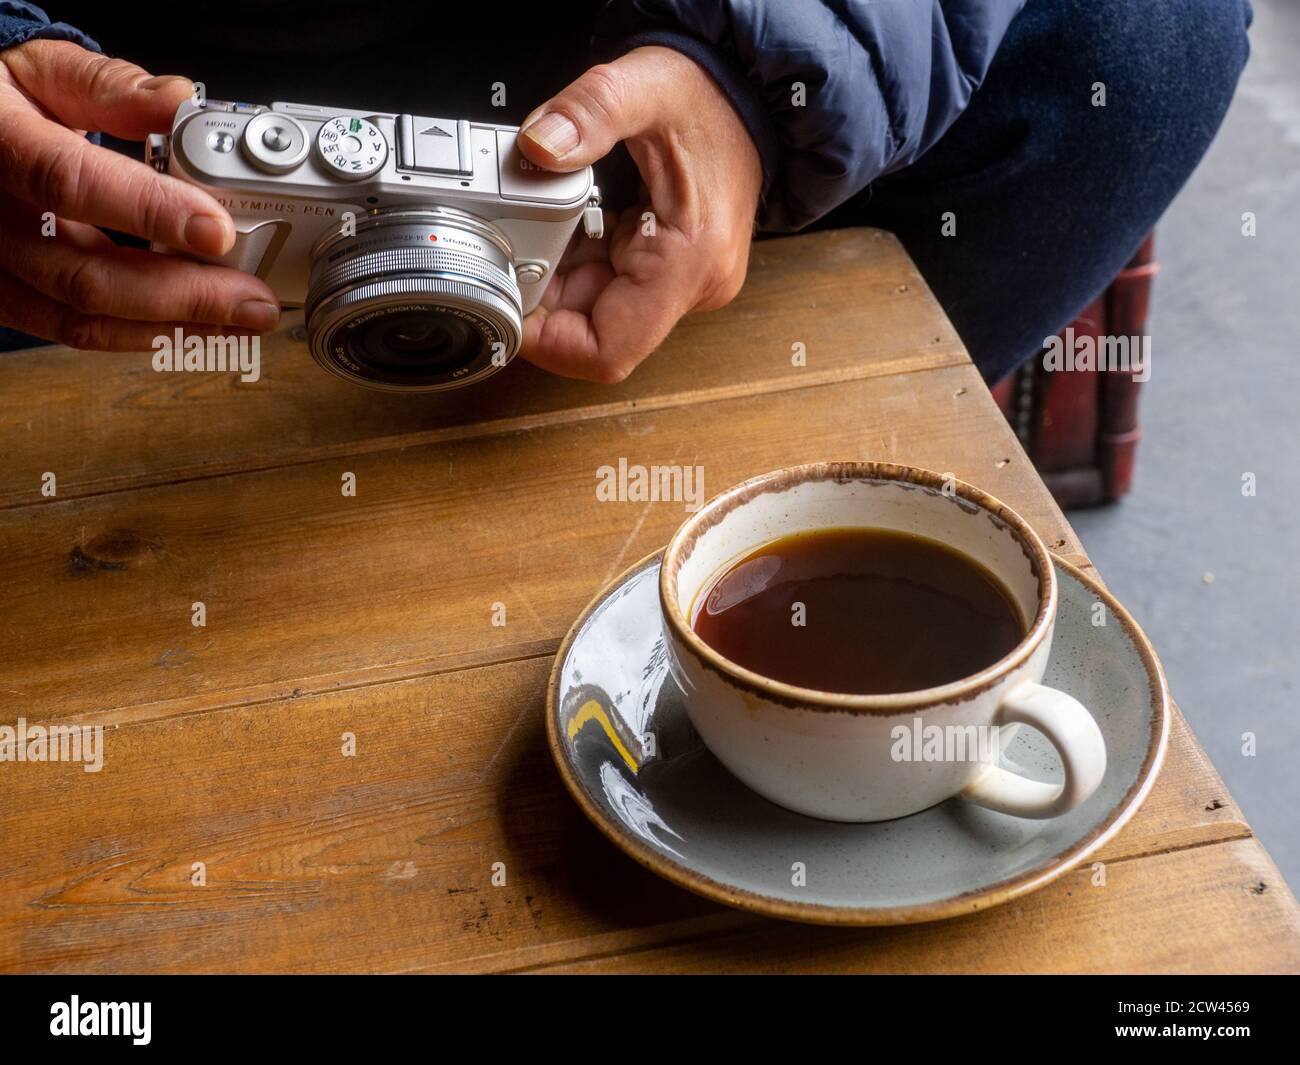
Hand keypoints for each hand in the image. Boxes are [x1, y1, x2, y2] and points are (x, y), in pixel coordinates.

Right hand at [0, 39, 278, 350]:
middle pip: (87, 275)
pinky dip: (145, 335)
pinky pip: (77, 331)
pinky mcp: (8, 299)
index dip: (149, 211)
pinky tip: (197, 328)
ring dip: (174, 327)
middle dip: (184, 295)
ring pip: (85, 317)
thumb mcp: (44, 72)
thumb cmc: (3, 104)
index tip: (217, 230)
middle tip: (254, 299)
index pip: (69, 181)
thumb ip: (110, 86)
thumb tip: (181, 100)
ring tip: (242, 319)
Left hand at [517, 46, 761, 382]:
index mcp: (688, 263)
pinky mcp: (667, 271)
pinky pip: (606, 287)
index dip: (548, 345)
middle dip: (542, 297)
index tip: (505, 309)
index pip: (609, 351)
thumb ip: (590, 112)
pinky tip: (558, 224)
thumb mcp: (645, 86)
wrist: (750, 93)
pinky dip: (572, 262)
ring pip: (594, 310)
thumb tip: (539, 147)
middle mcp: (690, 287)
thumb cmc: (710, 96)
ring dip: (554, 277)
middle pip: (593, 331)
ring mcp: (680, 283)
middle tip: (504, 247)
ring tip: (530, 226)